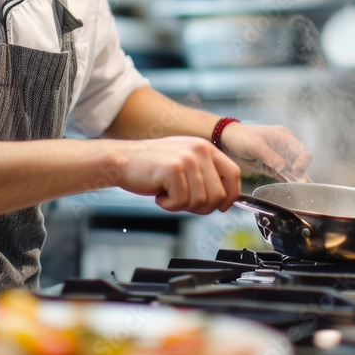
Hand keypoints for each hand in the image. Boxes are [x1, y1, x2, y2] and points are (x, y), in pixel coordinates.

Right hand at [115, 137, 240, 213]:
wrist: (121, 160)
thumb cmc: (151, 167)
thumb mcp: (185, 162)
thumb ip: (205, 174)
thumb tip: (225, 198)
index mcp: (205, 147)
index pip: (234, 174)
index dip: (230, 196)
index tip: (221, 207)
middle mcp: (199, 149)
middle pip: (219, 194)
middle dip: (202, 207)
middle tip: (183, 202)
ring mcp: (187, 158)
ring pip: (201, 201)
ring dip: (183, 206)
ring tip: (168, 195)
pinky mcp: (173, 169)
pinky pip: (182, 202)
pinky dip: (169, 205)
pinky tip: (159, 195)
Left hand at [218, 123, 311, 181]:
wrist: (227, 140)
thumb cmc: (241, 137)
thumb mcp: (255, 145)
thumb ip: (270, 156)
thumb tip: (283, 167)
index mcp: (285, 137)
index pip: (303, 152)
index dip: (302, 164)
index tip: (296, 173)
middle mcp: (285, 147)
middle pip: (301, 162)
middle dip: (301, 174)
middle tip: (298, 185)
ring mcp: (280, 157)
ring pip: (294, 170)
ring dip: (296, 179)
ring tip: (300, 191)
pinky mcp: (273, 167)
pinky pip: (284, 175)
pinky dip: (288, 181)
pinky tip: (293, 189)